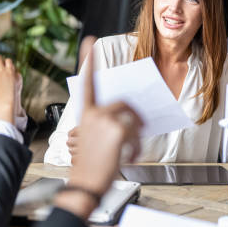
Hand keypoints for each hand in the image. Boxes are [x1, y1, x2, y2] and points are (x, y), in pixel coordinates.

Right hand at [54, 53, 142, 219]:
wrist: (85, 184)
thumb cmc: (91, 165)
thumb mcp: (95, 140)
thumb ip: (107, 123)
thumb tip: (129, 115)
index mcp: (86, 113)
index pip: (88, 82)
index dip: (89, 61)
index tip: (90, 41)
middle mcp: (93, 112)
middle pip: (123, 103)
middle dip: (136, 117)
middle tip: (142, 129)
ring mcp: (105, 120)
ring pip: (132, 119)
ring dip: (137, 137)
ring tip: (130, 152)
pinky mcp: (118, 129)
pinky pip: (137, 133)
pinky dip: (137, 148)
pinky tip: (129, 158)